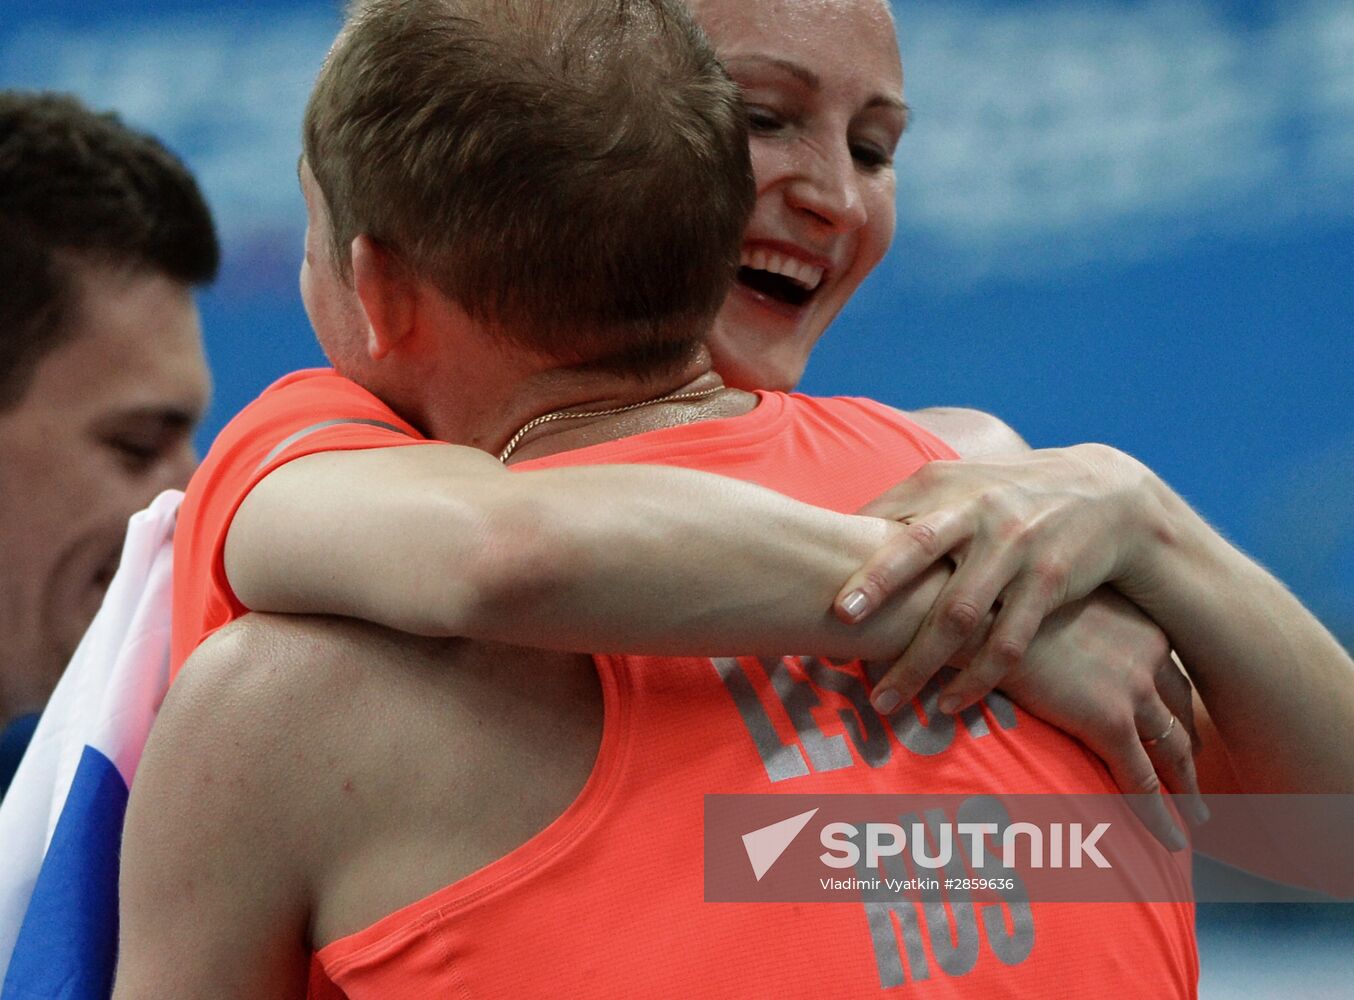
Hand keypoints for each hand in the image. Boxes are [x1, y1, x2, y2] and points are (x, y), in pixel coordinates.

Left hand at [837, 444, 1164, 713]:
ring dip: (919, 662)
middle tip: (838, 621)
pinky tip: (949, 704)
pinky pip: (1008, 641)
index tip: (808, 588)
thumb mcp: (958, 484)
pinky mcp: (1048, 583)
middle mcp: (977, 512)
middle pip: (918, 550)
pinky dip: (977, 677)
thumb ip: (903, 508)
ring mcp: (1015, 547)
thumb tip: (831, 534)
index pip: (884, 520)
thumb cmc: (1007, 496)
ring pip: (959, 613)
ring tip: (884, 701)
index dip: (850, 557)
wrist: (1106, 495)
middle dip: (877, 585)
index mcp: (943, 485)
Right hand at [991, 589, 1206, 848]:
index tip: (1180, 732)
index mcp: (1137, 624)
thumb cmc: (1001, 606)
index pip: (1169, 675)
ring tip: (1196, 815)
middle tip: (1194, 781)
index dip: (1176, 709)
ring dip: (1186, 786)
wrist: (982, 610)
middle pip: (1180, 712)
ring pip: (1173, 750)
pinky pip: (1142, 779)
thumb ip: (1074, 630)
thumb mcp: (1056, 609)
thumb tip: (1058, 650)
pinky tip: (1171, 840)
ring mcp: (1133, 688)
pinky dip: (1160, 814)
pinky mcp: (1110, 721)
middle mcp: (1148, 653)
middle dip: (1189, 750)